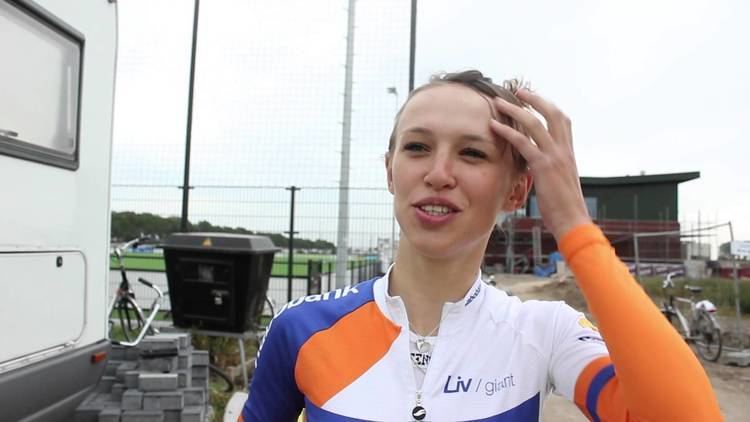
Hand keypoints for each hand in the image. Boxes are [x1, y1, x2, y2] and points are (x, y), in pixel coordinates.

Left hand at [489, 89, 590, 240]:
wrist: (574, 223)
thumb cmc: (565, 208)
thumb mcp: (559, 183)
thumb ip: (550, 169)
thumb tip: (536, 165)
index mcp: (569, 153)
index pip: (562, 121)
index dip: (548, 107)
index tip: (534, 99)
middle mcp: (564, 150)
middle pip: (553, 113)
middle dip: (535, 99)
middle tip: (519, 90)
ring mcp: (555, 157)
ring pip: (535, 124)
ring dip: (516, 110)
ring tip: (500, 103)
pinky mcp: (543, 167)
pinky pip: (523, 143)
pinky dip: (507, 132)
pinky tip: (494, 126)